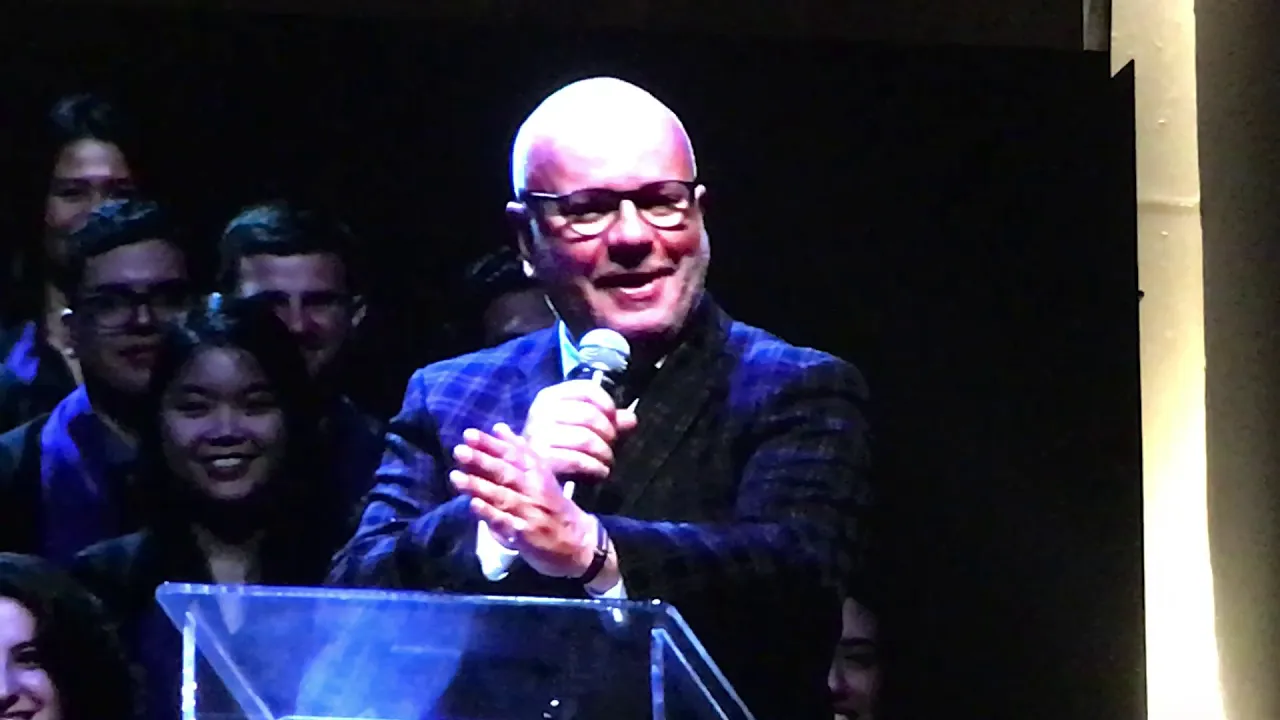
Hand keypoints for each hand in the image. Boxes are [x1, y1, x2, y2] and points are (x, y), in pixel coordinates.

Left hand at [451, 423, 598, 577]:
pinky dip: (490, 513)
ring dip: (479, 486)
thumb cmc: (555, 506)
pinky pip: (506, 523)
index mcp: (539, 473)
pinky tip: (474, 505)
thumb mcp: (543, 475)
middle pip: (507, 473)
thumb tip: (499, 427)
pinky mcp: (527, 535)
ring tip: (456, 476)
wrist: (581, 543)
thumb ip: (521, 452)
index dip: (491, 445)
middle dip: (482, 461)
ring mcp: (531, 512)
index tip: (469, 434)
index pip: (514, 455)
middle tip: (459, 451)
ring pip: (503, 496)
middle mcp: (536, 490)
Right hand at [522, 379, 637, 480]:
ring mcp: (537, 435)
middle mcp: (540, 411)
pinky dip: (595, 469)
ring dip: (604, 454)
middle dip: (608, 434)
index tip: (614, 420)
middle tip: (611, 446)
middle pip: (589, 415)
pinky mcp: (539, 459)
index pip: (586, 390)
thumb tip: (631, 419)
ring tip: (607, 462)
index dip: (607, 404)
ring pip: (585, 439)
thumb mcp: (585, 430)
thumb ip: (609, 421)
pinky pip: (577, 461)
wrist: (530, 477)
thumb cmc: (561, 448)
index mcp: (550, 396)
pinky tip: (599, 473)